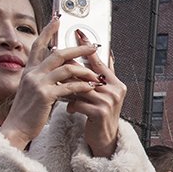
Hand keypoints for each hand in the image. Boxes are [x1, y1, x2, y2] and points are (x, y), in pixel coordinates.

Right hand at [0, 18, 100, 148]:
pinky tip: (91, 87)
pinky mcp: (45, 95)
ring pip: (67, 69)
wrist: (17, 129)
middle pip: (58, 53)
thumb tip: (62, 72)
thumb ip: (45, 79)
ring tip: (97, 74)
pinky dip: (82, 85)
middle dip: (78, 49)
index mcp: (29, 71)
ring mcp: (38, 83)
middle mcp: (33, 73)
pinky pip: (69, 86)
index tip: (57, 19)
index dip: (48, 31)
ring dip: (85, 70)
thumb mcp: (33, 91)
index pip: (38, 45)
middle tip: (93, 46)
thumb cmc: (28, 112)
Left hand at [65, 30, 125, 156]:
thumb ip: (104, 75)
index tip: (78, 33)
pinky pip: (78, 102)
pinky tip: (69, 108)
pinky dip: (70, 105)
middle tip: (57, 64)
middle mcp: (114, 90)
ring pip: (79, 87)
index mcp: (115, 83)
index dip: (87, 47)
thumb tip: (106, 53)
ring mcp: (108, 101)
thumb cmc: (100, 114)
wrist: (104, 139)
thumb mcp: (104, 93)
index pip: (99, 61)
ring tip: (59, 89)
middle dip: (70, 69)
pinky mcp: (99, 113)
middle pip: (86, 73)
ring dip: (67, 88)